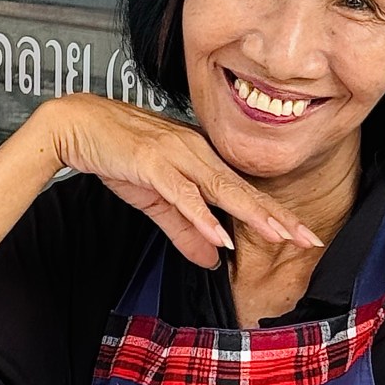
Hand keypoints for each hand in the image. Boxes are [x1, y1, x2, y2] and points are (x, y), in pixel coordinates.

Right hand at [42, 93, 322, 268]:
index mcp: (199, 158)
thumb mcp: (156, 200)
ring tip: (278, 235)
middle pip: (243, 189)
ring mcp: (175, 154)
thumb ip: (185, 229)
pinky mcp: (151, 162)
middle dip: (277, 216)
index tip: (301, 233)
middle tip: (307, 238)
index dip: (274, 213)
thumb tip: (212, 260)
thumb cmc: (116, 152)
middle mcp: (195, 152)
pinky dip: (201, 214)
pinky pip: (181, 192)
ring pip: (220, 188)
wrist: (76, 125)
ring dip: (250, 214)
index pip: (244, 190)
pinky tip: (217, 234)